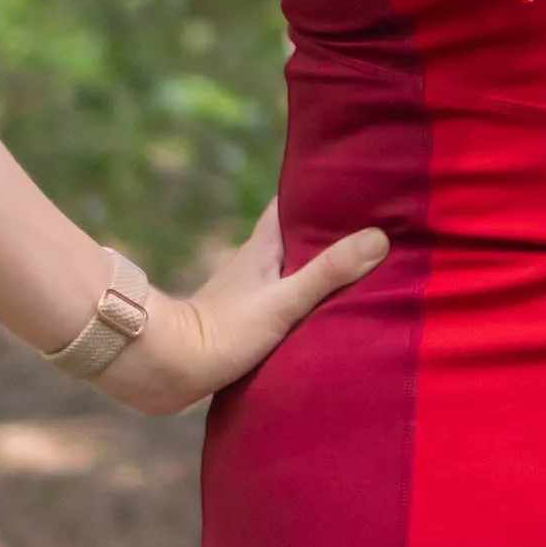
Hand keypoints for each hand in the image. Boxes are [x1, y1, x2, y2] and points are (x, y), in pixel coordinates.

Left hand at [92, 197, 388, 416]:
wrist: (168, 369)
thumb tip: (378, 238)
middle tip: (369, 218)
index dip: (320, 187)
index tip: (353, 177)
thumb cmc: (224, 331)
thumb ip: (328, 273)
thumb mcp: (283, 302)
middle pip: (296, 232)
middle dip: (327, 225)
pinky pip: (284, 292)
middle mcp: (255, 259)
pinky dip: (305, 291)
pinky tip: (323, 305)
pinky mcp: (245, 316)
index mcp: (263, 245)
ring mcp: (248, 288)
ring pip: (290, 263)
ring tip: (357, 261)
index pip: (293, 200)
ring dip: (316, 260)